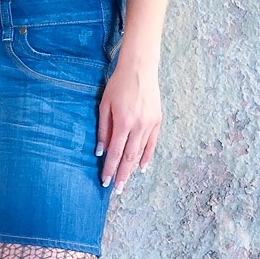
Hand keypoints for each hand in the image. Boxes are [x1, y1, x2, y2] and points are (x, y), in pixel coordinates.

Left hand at [96, 54, 161, 193]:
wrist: (140, 69)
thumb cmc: (118, 85)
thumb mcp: (104, 105)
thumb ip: (103, 130)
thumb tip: (101, 151)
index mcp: (123, 122)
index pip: (115, 152)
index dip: (109, 168)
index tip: (105, 181)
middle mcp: (138, 126)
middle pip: (129, 157)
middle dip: (122, 175)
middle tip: (116, 189)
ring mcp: (150, 124)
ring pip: (141, 153)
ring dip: (133, 169)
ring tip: (126, 181)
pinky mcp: (157, 121)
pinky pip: (152, 144)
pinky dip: (147, 157)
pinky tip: (141, 167)